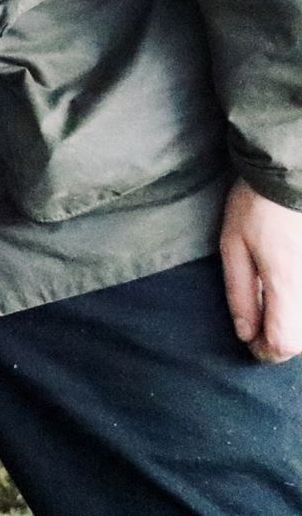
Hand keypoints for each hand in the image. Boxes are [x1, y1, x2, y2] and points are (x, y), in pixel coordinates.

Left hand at [222, 177, 301, 360]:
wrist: (290, 176)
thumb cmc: (256, 207)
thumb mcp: (233, 246)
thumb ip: (240, 293)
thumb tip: (245, 333)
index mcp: (287, 283)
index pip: (285, 343)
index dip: (265, 350)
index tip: (250, 340)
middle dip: (280, 340)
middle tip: (259, 323)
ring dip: (294, 325)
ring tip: (273, 305)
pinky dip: (300, 308)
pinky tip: (286, 288)